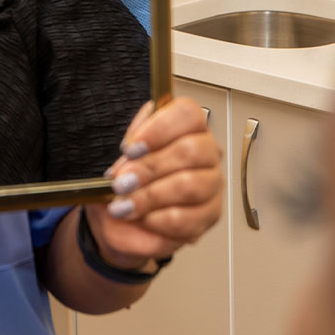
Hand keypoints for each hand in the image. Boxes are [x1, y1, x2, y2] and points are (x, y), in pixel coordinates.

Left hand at [86, 96, 223, 268]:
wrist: (127, 208)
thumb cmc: (132, 173)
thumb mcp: (125, 150)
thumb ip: (131, 141)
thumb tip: (133, 145)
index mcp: (189, 125)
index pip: (188, 114)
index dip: (159, 129)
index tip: (132, 148)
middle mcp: (207, 151)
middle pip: (190, 151)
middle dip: (149, 168)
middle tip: (122, 181)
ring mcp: (212, 183)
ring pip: (189, 186)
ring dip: (150, 197)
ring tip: (126, 203)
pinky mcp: (210, 214)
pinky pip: (187, 218)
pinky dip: (159, 220)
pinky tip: (144, 217)